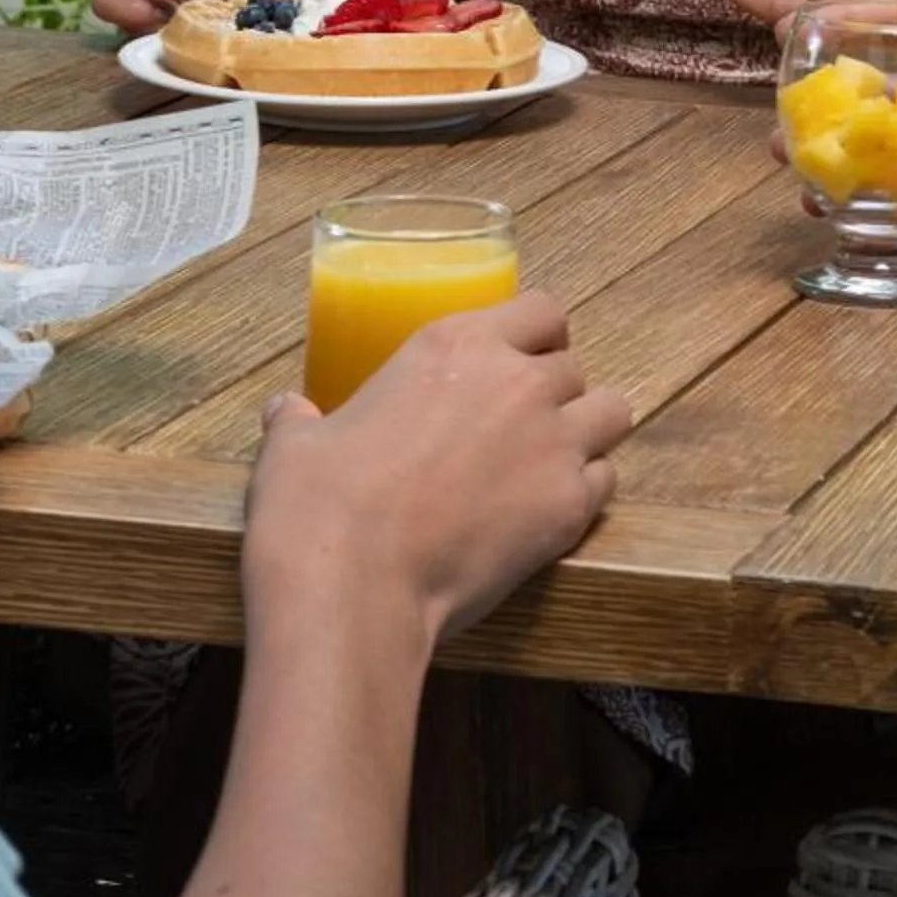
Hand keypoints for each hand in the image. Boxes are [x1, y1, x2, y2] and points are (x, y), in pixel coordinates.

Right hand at [243, 293, 630, 651]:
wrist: (351, 587)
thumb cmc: (317, 507)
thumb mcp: (295, 445)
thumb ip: (300, 419)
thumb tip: (284, 410)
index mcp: (456, 344)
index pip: (541, 309)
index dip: (535, 337)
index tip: (517, 363)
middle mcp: (516, 380)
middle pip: (573, 364)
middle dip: (554, 391)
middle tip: (521, 429)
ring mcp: (551, 441)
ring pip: (611, 413)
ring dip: (587, 434)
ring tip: (550, 467)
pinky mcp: (568, 506)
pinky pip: (606, 482)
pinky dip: (586, 493)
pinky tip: (549, 515)